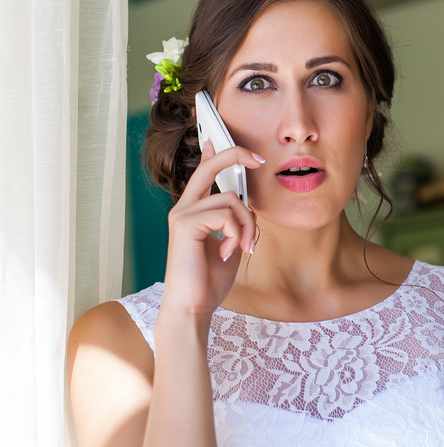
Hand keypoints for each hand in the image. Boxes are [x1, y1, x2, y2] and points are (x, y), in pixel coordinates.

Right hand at [160, 141, 264, 322]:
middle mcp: (183, 209)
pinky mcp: (185, 225)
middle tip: (260, 158)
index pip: (201, 174)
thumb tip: (246, 205)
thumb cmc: (208, 282)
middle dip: (235, 155)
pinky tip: (230, 252)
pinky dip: (237, 234)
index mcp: (191, 213)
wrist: (192, 308)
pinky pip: (226, 215)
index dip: (213, 154)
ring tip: (243, 248)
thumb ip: (234, 223)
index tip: (216, 139)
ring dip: (247, 225)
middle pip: (210, 167)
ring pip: (231, 200)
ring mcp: (181, 215)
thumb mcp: (229, 245)